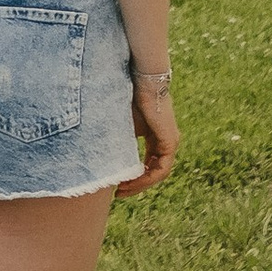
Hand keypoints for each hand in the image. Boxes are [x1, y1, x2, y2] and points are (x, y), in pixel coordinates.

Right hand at [118, 79, 176, 193]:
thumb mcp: (122, 121)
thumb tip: (101, 151)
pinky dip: (147, 177)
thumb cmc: (129, 94)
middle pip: (152, 171)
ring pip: (157, 173)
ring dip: (140, 184)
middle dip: (135, 184)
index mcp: (156, 136)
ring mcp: (170, 143)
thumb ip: (120, 136)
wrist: (143, 78)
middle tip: (119, 192)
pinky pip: (161, 169)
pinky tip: (133, 181)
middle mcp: (166, 142)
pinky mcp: (170, 142)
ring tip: (123, 189)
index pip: (147, 163)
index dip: (133, 176)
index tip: (117, 183)